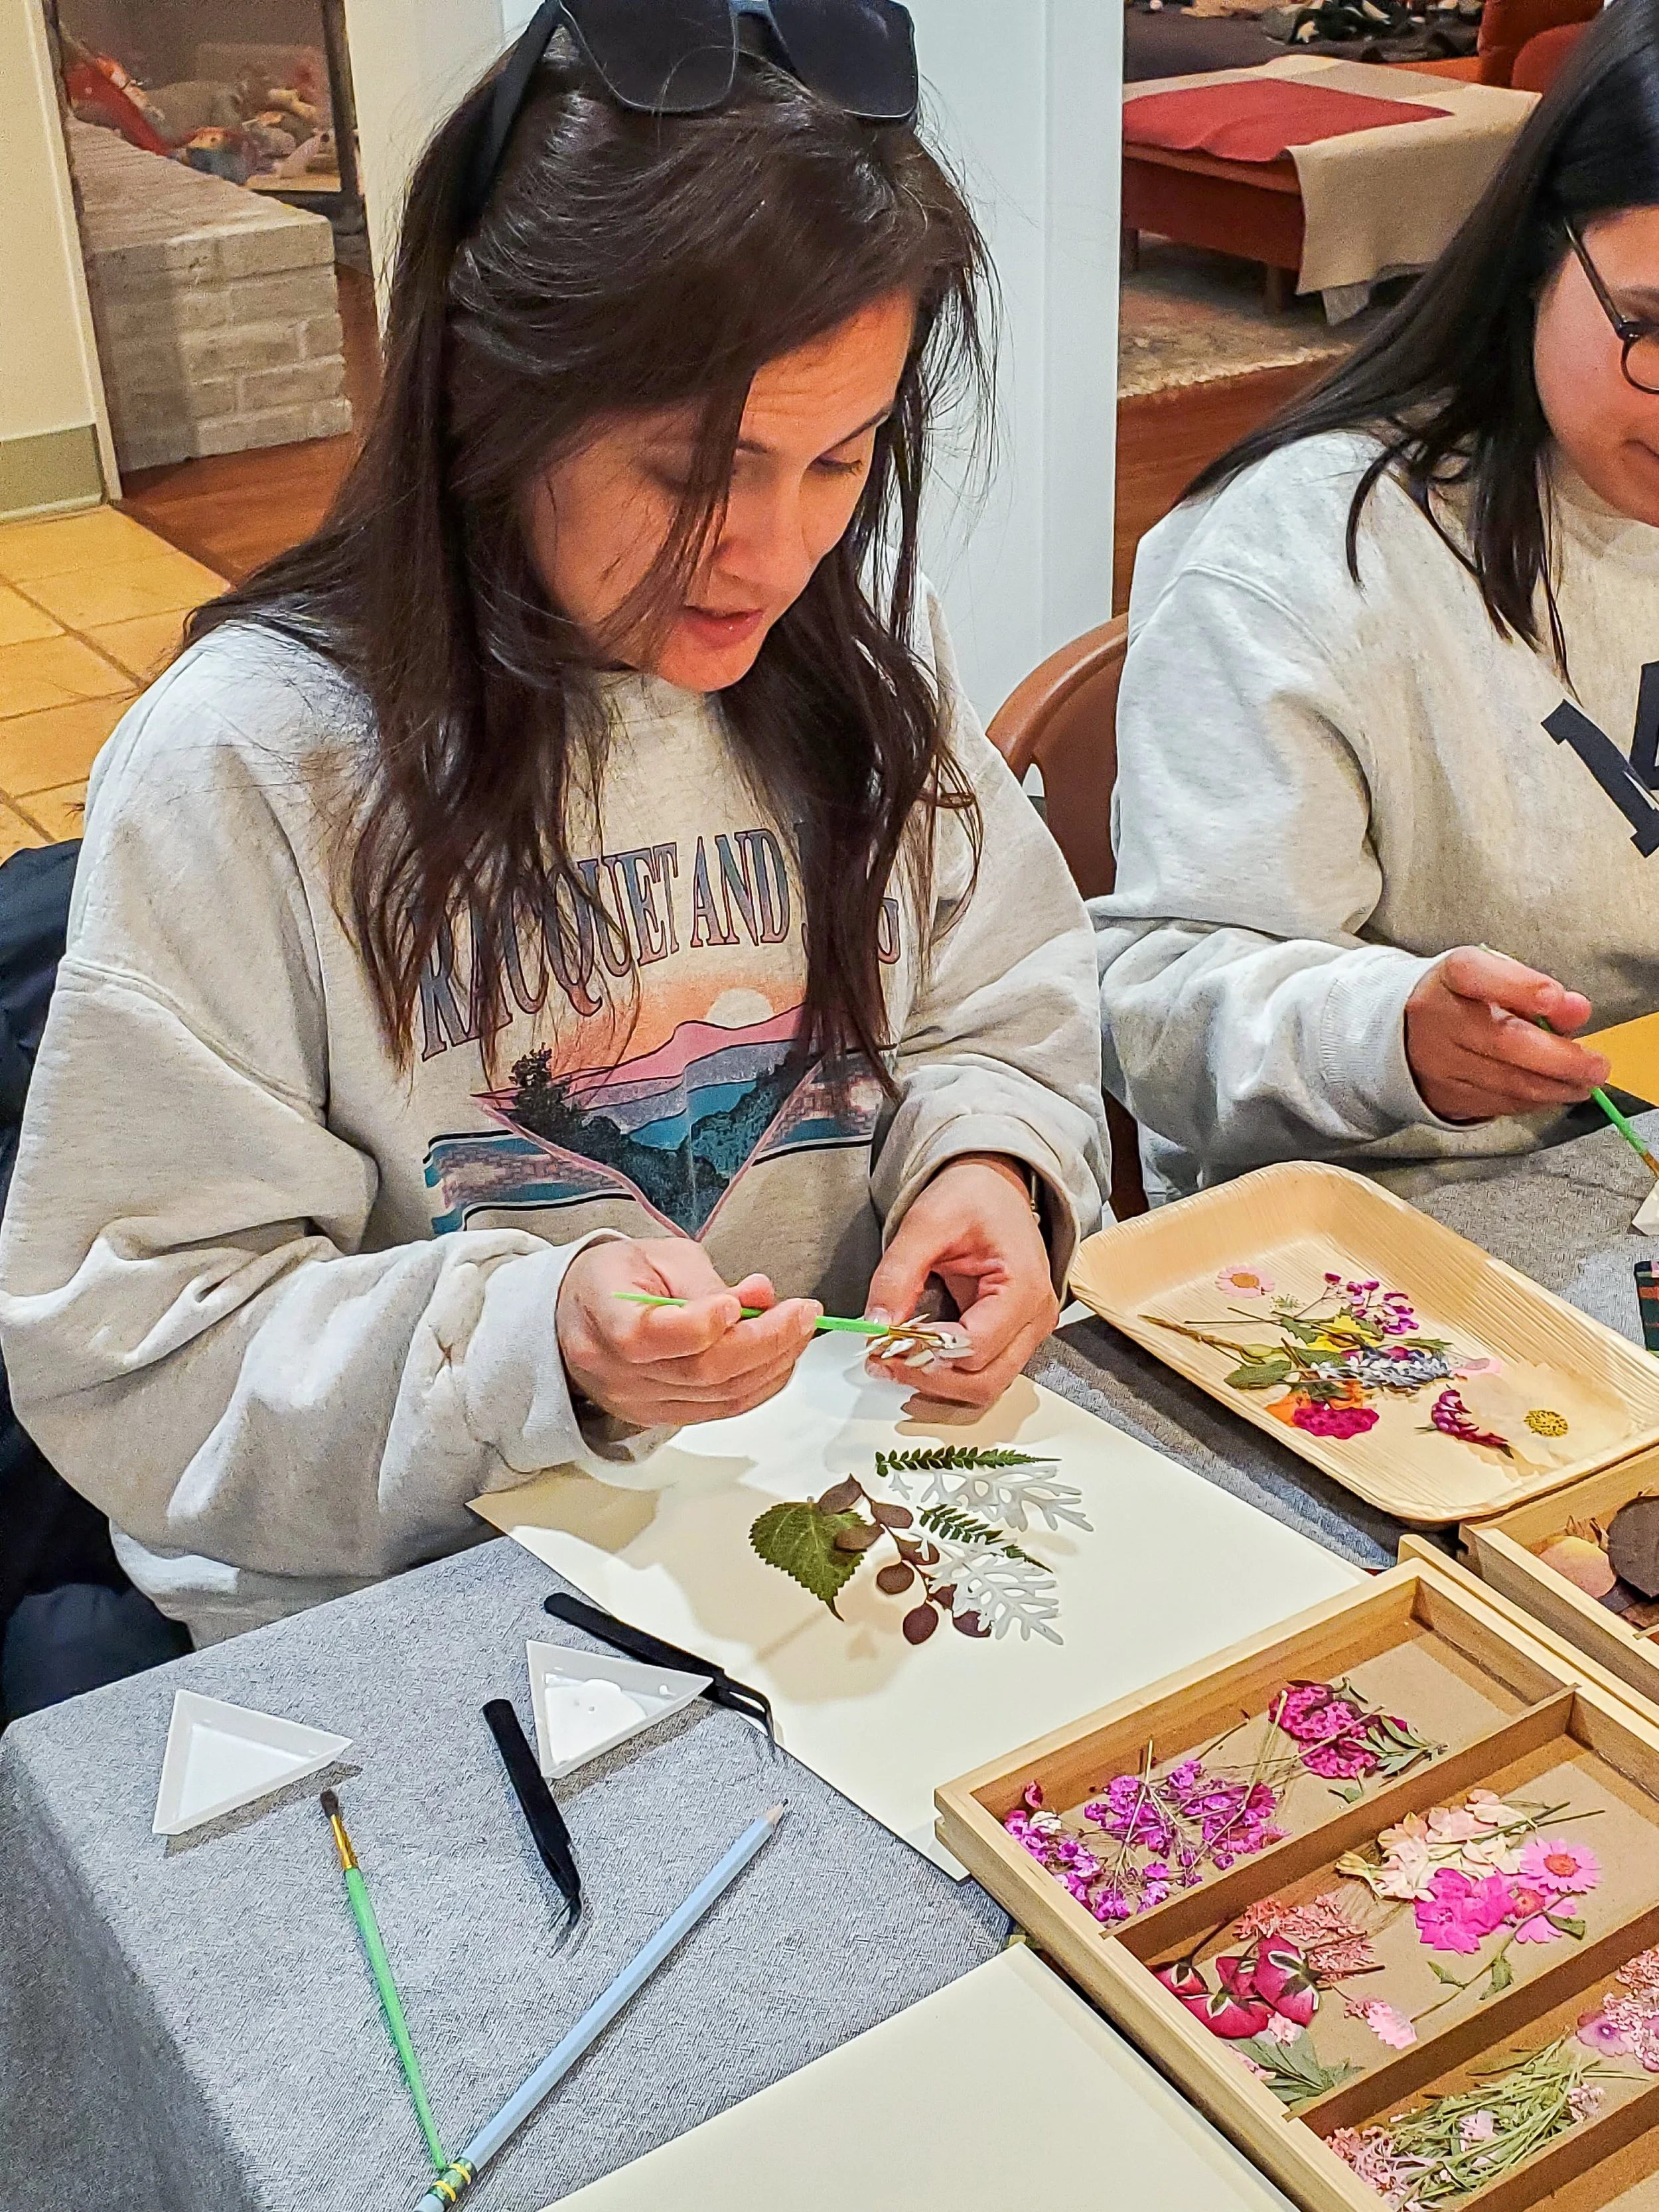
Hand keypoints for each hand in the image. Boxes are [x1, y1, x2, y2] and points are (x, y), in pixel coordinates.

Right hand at [556, 1237, 820, 1427]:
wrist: (580, 1315)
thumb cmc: (617, 1278)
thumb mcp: (658, 1257)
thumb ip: (708, 1282)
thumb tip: (761, 1297)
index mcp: (602, 1318)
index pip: (650, 1335)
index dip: (703, 1322)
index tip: (742, 1299)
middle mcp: (616, 1371)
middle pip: (701, 1371)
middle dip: (766, 1341)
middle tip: (804, 1312)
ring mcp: (638, 1402)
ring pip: (720, 1396)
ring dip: (773, 1363)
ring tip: (799, 1329)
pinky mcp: (661, 1418)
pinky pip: (722, 1410)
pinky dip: (761, 1384)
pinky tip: (781, 1356)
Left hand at [864, 1154, 1057, 1409]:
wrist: (994, 1189)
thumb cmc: (972, 1198)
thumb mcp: (926, 1222)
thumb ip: (899, 1273)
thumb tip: (875, 1325)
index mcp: (1024, 1285)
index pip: (976, 1345)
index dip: (926, 1352)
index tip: (884, 1342)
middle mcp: (1035, 1318)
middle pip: (983, 1380)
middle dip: (928, 1378)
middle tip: (881, 1359)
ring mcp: (1027, 1332)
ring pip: (983, 1386)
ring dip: (936, 1383)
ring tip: (893, 1359)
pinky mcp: (1011, 1338)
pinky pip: (980, 1373)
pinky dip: (945, 1375)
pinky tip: (913, 1355)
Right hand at [1404, 947, 1608, 1122]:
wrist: (1408, 1037)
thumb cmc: (1465, 1002)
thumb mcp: (1497, 979)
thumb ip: (1537, 990)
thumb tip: (1576, 1010)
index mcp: (1449, 977)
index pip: (1475, 974)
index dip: (1518, 986)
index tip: (1555, 997)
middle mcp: (1437, 1018)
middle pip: (1503, 1041)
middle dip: (1560, 1058)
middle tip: (1597, 1066)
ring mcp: (1438, 1062)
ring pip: (1507, 1081)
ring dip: (1556, 1086)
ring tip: (1585, 1082)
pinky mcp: (1445, 1096)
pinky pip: (1500, 1103)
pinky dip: (1535, 1100)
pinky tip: (1554, 1091)